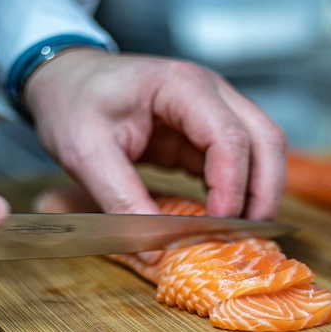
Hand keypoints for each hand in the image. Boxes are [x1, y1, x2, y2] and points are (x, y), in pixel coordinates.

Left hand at [23, 50, 285, 219]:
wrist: (65, 80)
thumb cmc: (73, 101)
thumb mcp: (85, 153)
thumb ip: (121, 200)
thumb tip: (154, 250)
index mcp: (182, 86)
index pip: (229, 137)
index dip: (232, 186)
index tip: (219, 225)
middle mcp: (210, 92)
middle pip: (265, 139)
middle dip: (264, 191)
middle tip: (250, 236)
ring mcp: (213, 110)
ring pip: (262, 150)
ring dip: (259, 192)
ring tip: (242, 234)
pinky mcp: (204, 134)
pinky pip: (238, 163)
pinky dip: (239, 192)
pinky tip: (223, 220)